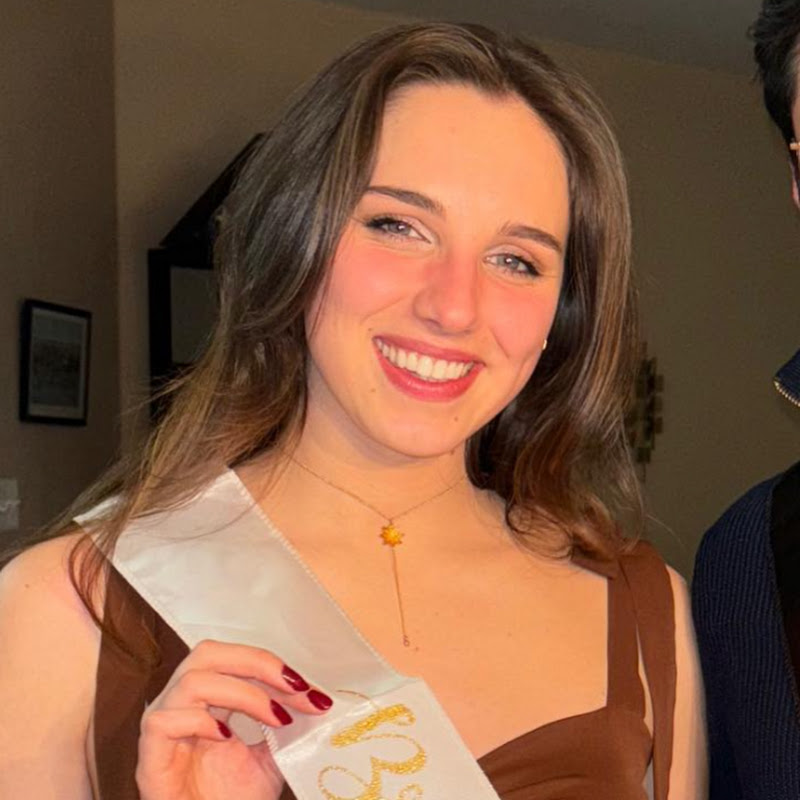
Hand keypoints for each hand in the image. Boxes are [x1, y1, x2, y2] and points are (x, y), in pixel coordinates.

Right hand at [135, 639, 332, 799]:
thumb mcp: (270, 758)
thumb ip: (285, 726)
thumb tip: (317, 700)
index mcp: (208, 699)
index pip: (234, 660)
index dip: (272, 665)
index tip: (308, 687)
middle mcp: (182, 704)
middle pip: (208, 653)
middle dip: (256, 662)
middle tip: (293, 686)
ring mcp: (163, 727)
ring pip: (192, 679)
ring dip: (242, 692)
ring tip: (274, 717)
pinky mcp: (149, 755)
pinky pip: (164, 720)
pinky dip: (200, 721)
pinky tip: (226, 737)